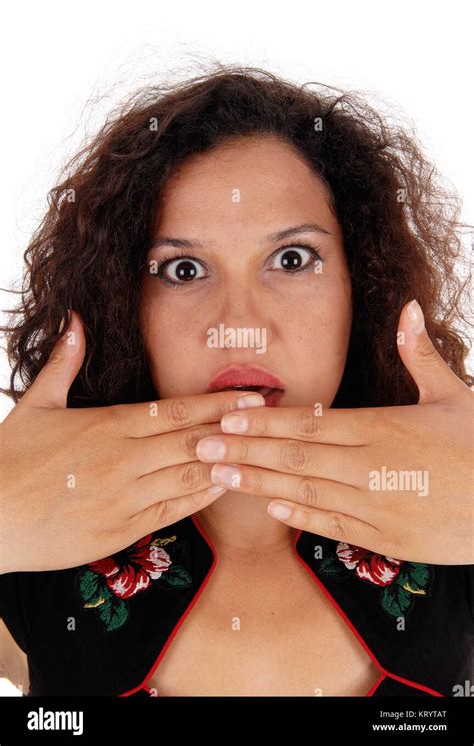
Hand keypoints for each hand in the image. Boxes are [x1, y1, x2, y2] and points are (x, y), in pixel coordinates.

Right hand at [0, 310, 264, 573]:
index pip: (176, 410)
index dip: (218, 403)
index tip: (252, 396)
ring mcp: (126, 494)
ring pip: (190, 474)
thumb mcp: (36, 404)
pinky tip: (226, 487)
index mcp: (109, 424)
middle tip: (275, 419)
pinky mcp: (122, 528)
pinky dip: (202, 497)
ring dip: (228, 462)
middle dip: (236, 428)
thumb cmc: (11, 459)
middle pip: (193, 439)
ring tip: (263, 452)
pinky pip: (173, 510)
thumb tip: (73, 320)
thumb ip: (63, 363)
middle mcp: (125, 457)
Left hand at [196, 300, 473, 564]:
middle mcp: (373, 467)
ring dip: (259, 484)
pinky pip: (335, 526)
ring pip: (306, 492)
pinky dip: (301, 517)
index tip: (227, 418)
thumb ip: (420, 353)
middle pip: (297, 456)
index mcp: (384, 427)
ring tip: (219, 477)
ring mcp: (378, 506)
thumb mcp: (455, 394)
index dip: (265, 423)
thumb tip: (409, 306)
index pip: (310, 423)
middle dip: (244, 451)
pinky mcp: (389, 538)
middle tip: (200, 448)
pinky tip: (270, 509)